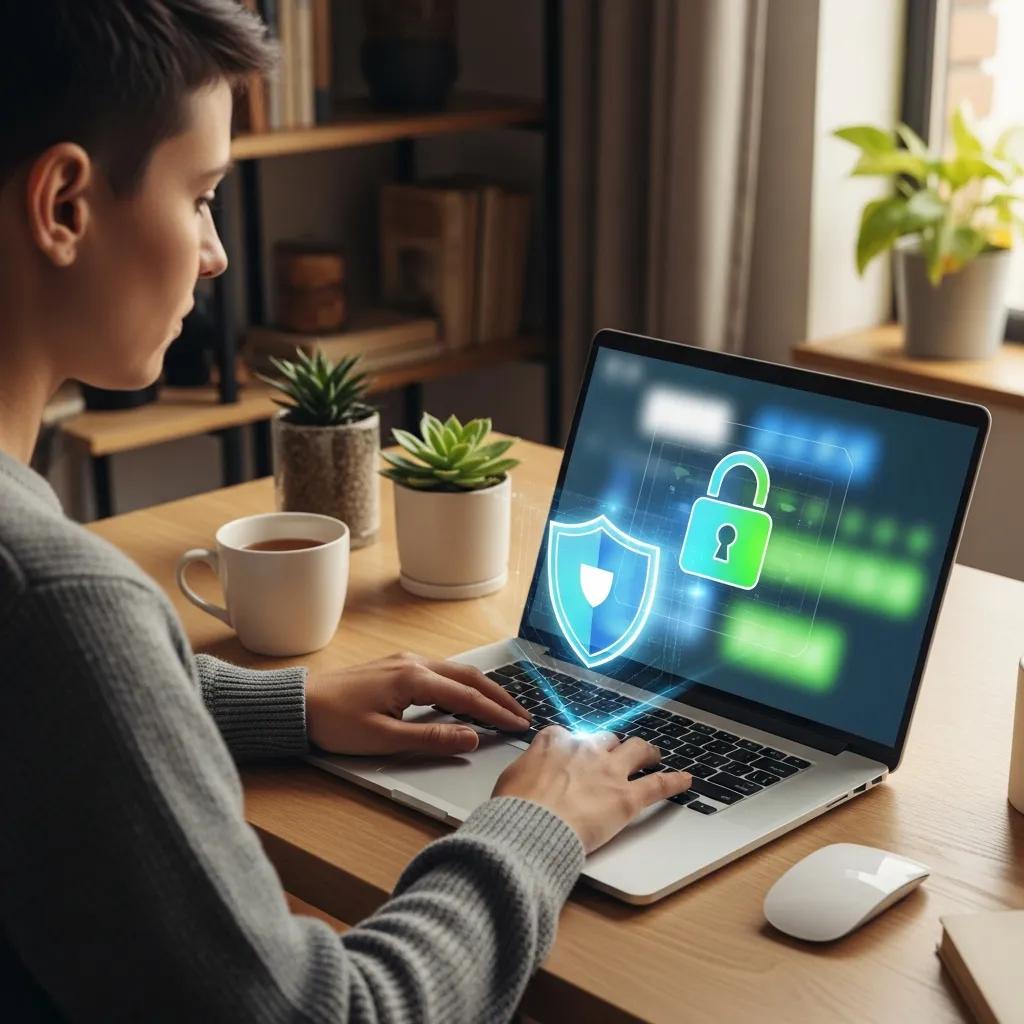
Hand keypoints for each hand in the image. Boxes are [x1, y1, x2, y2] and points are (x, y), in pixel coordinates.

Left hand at [305, 652, 531, 755]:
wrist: (299, 704)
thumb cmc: (335, 723)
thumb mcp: (384, 739)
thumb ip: (431, 738)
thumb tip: (472, 737)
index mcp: (414, 679)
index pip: (468, 697)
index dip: (496, 713)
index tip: (520, 725)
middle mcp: (415, 663)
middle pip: (469, 677)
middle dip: (499, 696)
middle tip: (522, 715)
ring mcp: (406, 661)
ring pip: (456, 671)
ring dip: (483, 689)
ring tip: (503, 707)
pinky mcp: (397, 666)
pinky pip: (442, 671)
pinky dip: (463, 684)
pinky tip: (467, 697)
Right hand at [493, 726, 691, 853]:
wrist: (530, 828)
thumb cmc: (515, 809)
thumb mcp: (511, 779)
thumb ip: (527, 770)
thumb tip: (527, 775)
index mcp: (554, 743)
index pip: (568, 735)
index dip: (573, 745)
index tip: (574, 753)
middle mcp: (584, 750)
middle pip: (605, 739)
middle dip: (611, 746)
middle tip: (616, 754)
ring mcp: (608, 771)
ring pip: (637, 750)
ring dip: (647, 752)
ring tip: (654, 755)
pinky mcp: (626, 797)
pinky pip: (657, 785)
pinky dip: (674, 781)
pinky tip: (686, 780)